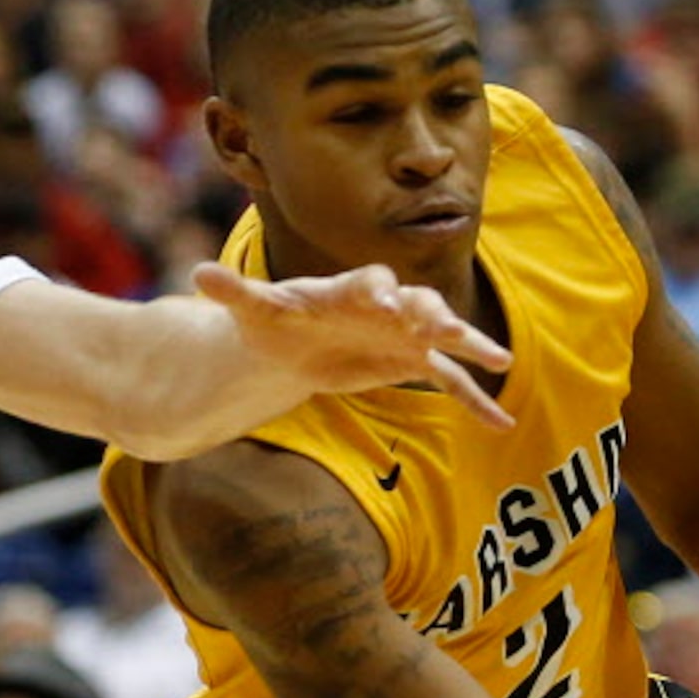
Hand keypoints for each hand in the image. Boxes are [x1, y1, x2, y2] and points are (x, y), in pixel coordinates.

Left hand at [192, 262, 514, 429]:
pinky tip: (502, 423)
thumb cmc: (277, 319)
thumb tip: (196, 274)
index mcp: (351, 288)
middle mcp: (388, 306)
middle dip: (433, 314)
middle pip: (419, 303)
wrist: (293, 341)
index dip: (379, 290)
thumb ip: (234, 292)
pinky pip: (450, 382)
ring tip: (501, 361)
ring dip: (470, 347)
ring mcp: (406, 335)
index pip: (371, 282)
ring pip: (444, 339)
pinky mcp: (412, 363)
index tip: (387, 300)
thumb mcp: (255, 308)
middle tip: (448, 327)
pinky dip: (476, 400)